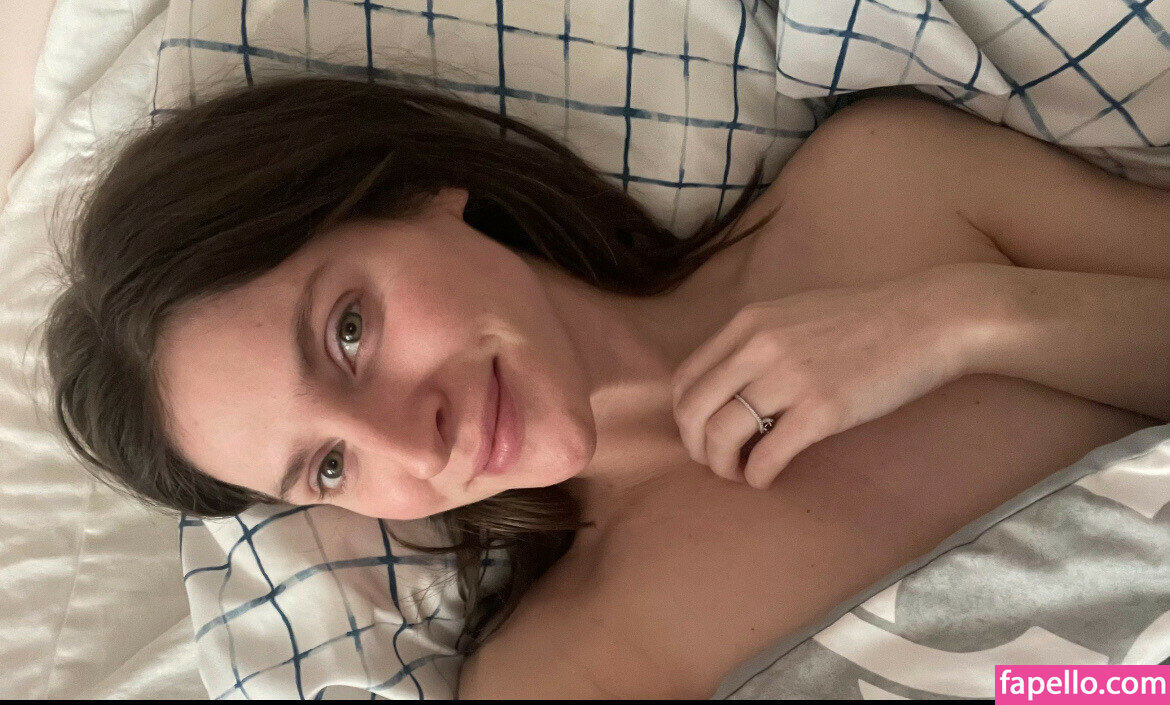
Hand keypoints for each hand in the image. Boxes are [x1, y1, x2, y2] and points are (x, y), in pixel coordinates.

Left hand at [671, 269, 972, 488]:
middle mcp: (758, 347)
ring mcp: (788, 378)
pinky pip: (766, 455)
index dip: (686, 417)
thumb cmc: (865, 319)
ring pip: (722, 435)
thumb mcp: (794, 313)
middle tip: (716, 463)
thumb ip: (755, 341)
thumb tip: (727, 383)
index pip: (686, 378)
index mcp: (748, 323)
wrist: (927, 319)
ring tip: (740, 473)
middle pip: (693, 411)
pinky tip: (768, 478)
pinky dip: (758, 475)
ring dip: (723, 466)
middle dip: (696, 447)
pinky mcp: (821, 410)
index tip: (702, 434)